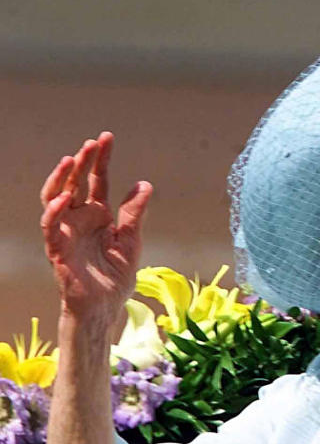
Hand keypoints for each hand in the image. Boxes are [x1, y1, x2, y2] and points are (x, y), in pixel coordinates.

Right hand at [40, 132, 151, 325]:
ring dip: (62, 178)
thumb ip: (134, 213)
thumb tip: (144, 184)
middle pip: (76, 183)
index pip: (97, 181)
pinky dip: (56, 210)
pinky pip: (50, 225)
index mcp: (99, 215)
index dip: (101, 160)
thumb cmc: (117, 275)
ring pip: (56, 197)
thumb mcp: (131, 240)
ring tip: (72, 160)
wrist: (106, 306)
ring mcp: (66, 231)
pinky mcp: (57, 247)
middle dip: (83, 162)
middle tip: (92, 143)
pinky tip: (66, 196)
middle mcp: (80, 218)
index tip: (106, 138)